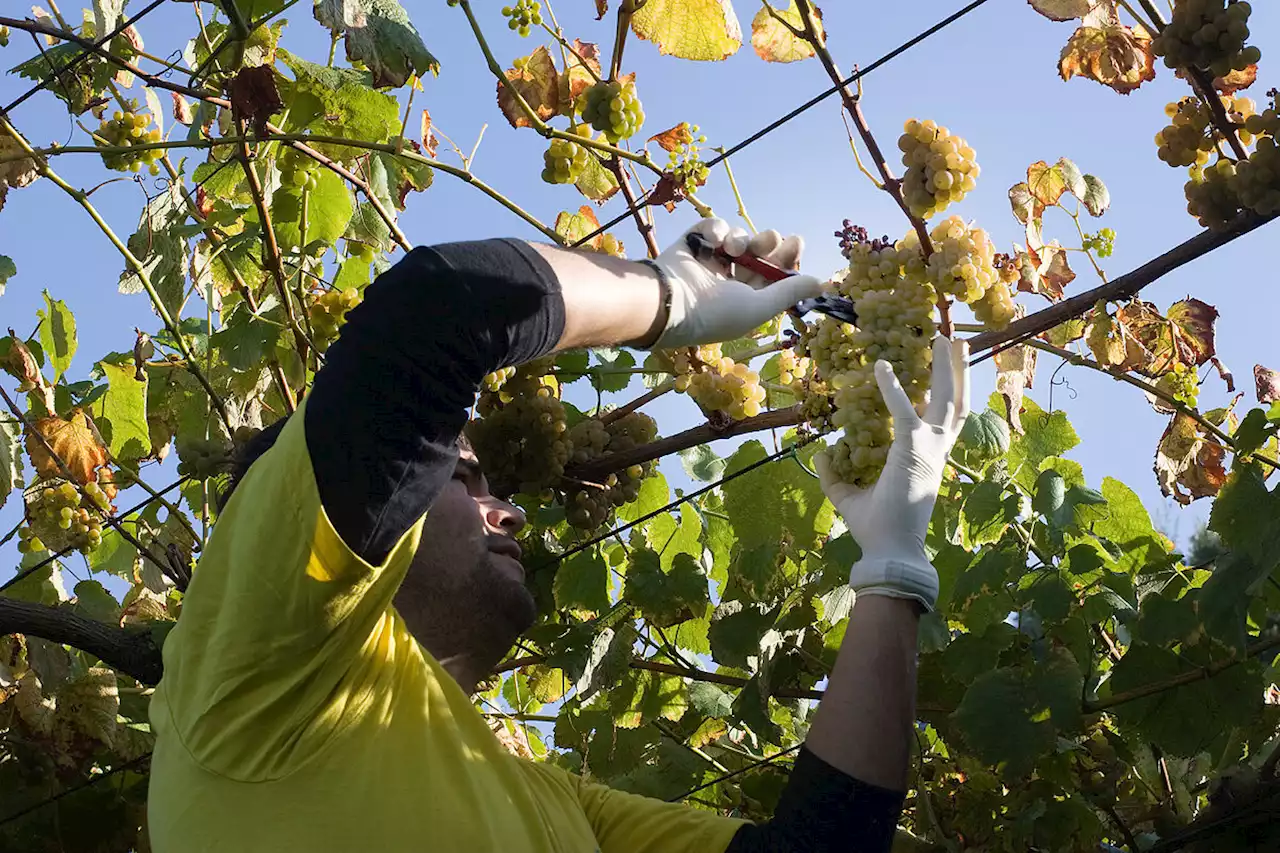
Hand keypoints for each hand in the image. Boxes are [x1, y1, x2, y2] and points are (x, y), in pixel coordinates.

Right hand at [649, 218, 827, 348]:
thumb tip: (823, 283)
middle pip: (760, 253)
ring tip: (734, 248)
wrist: (667, 302)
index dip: (787, 259)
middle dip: (768, 244)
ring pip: (738, 238)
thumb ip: (790, 292)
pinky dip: (715, 230)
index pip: (774, 274)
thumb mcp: (759, 307)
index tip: (795, 243)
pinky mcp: (691, 246)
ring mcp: (709, 263)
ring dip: (742, 239)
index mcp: (746, 300)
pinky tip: (714, 242)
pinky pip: (711, 229)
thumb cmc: (714, 313)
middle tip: (772, 239)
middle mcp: (729, 282)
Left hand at [814, 338, 969, 611]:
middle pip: (955, 403)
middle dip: (956, 371)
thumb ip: (835, 475)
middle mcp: (936, 451)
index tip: (941, 370)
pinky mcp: (913, 451)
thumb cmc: (876, 529)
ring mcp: (930, 450)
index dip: (945, 394)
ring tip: (945, 339)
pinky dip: (892, 389)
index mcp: (929, 459)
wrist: (889, 551)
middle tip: (953, 340)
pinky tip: (880, 366)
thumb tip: (819, 454)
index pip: (943, 420)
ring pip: (948, 401)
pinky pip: (904, 412)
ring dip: (947, 369)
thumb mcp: (848, 497)